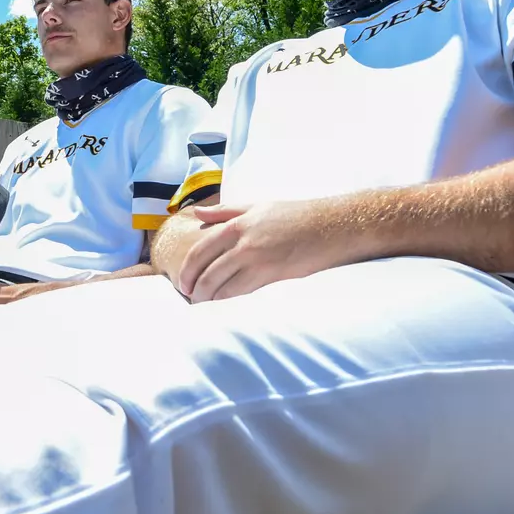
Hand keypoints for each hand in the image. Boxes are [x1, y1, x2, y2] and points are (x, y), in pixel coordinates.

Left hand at [177, 199, 364, 302]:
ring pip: (221, 286)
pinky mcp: (272, 275)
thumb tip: (197, 214)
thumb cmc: (295, 214)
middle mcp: (242, 242)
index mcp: (236, 224)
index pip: (199, 251)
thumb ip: (224, 211)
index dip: (187, 271)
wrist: (330, 225)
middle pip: (207, 272)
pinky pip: (242, 293)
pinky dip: (229, 302)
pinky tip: (225, 308)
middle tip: (192, 299)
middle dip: (195, 290)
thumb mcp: (257, 205)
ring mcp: (256, 260)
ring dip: (209, 300)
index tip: (183, 283)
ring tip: (205, 306)